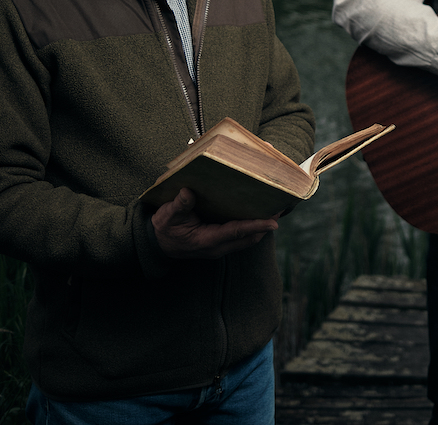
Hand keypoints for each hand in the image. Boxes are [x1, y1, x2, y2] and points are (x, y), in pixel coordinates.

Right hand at [151, 188, 277, 259]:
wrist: (157, 246)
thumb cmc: (164, 229)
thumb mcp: (167, 216)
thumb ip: (179, 205)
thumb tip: (188, 192)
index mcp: (207, 240)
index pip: (236, 232)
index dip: (256, 226)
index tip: (273, 221)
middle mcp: (218, 247)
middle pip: (249, 238)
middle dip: (266, 225)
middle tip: (280, 207)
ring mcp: (221, 247)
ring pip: (248, 239)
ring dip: (262, 226)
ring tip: (274, 208)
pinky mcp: (221, 243)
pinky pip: (242, 237)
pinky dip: (253, 227)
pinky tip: (257, 212)